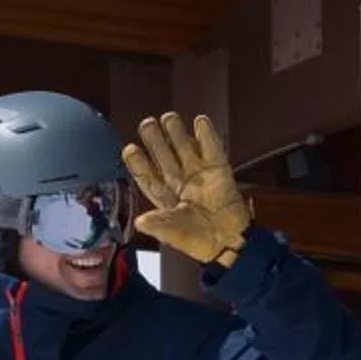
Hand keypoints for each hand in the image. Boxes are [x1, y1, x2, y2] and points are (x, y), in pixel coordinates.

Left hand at [123, 112, 253, 265]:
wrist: (230, 242)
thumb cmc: (199, 241)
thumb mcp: (174, 234)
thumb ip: (158, 225)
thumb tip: (139, 222)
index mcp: (164, 196)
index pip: (147, 175)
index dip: (138, 163)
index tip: (130, 149)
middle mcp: (179, 182)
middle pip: (164, 156)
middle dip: (155, 140)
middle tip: (147, 124)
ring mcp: (200, 175)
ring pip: (185, 148)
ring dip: (177, 133)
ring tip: (169, 117)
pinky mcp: (220, 172)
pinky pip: (212, 149)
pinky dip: (207, 135)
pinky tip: (200, 121)